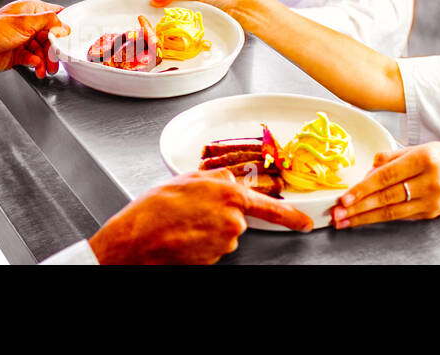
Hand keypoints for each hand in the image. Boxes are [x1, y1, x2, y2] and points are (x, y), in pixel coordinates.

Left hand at [0, 0, 69, 85]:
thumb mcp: (24, 22)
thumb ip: (48, 22)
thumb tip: (64, 25)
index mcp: (30, 10)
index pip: (55, 14)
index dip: (64, 25)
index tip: (70, 37)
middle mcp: (28, 24)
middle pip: (51, 36)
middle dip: (55, 49)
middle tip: (58, 58)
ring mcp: (24, 39)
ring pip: (43, 50)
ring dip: (46, 60)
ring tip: (47, 69)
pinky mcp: (19, 54)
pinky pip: (34, 59)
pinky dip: (37, 64)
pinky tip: (35, 67)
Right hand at [88, 170, 313, 264]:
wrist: (135, 241)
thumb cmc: (153, 210)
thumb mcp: (186, 179)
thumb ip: (214, 179)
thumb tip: (226, 180)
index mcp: (229, 195)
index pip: (272, 207)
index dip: (291, 216)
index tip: (304, 222)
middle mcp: (232, 221)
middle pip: (237, 219)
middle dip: (217, 216)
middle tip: (190, 213)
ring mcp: (224, 243)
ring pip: (223, 235)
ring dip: (206, 230)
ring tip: (181, 224)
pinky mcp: (214, 260)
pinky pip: (212, 250)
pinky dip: (199, 244)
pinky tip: (182, 238)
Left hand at [331, 142, 439, 228]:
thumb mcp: (426, 147)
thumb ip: (394, 155)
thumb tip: (369, 167)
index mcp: (424, 158)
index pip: (386, 176)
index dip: (362, 189)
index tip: (344, 198)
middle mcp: (429, 180)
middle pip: (386, 197)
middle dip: (358, 208)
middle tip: (337, 214)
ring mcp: (433, 199)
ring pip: (392, 212)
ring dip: (366, 218)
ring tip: (345, 222)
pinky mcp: (434, 213)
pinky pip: (403, 216)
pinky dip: (383, 218)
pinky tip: (367, 219)